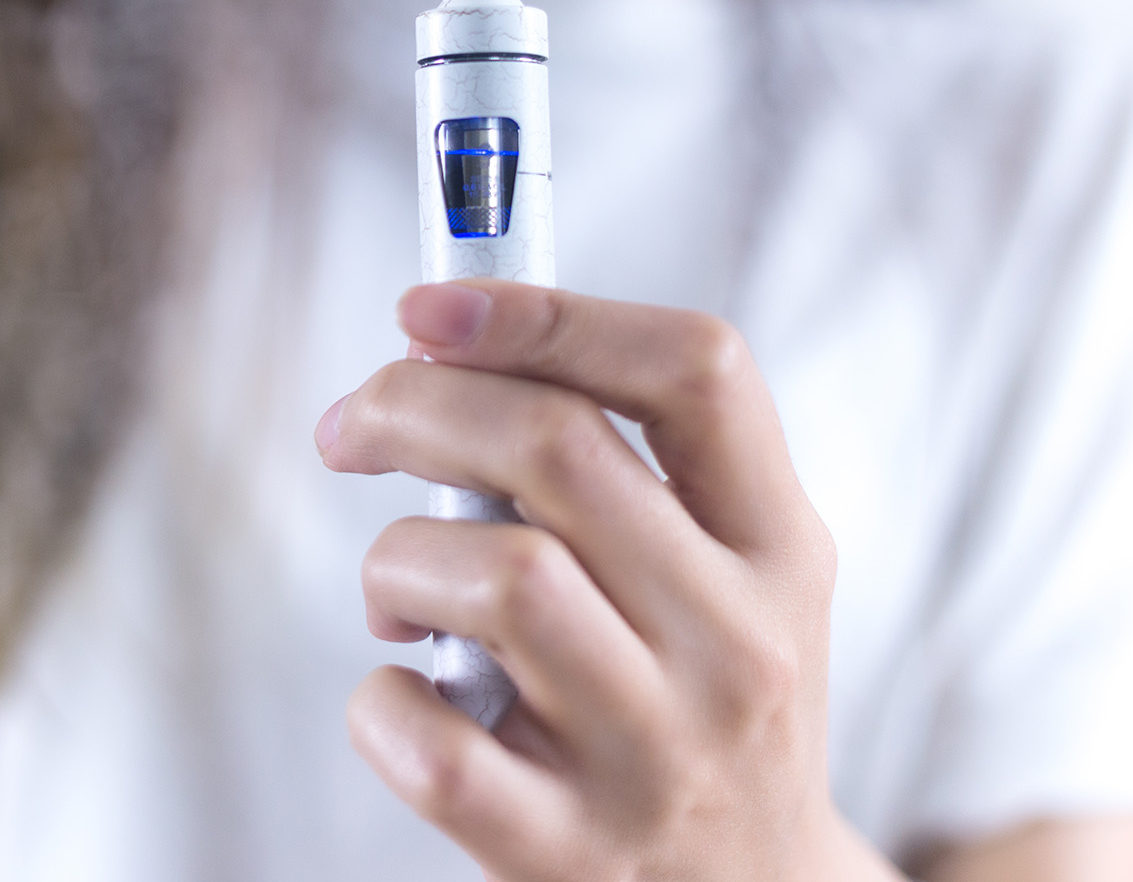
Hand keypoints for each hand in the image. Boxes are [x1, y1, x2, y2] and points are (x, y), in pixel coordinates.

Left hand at [316, 280, 897, 881]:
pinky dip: (377, 700)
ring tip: (397, 590)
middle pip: (556, 448)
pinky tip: (400, 692)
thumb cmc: (701, 703)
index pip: (695, 370)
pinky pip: (431, 744)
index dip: (548, 311)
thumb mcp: (728, 579)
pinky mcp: (569, 853)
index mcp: (779, 548)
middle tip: (353, 424)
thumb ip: (630, 470)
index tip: (429, 306)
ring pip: (495, 577)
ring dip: (397, 560)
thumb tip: (444, 347)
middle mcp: (738, 644)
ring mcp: (658, 756)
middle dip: (414, 405)